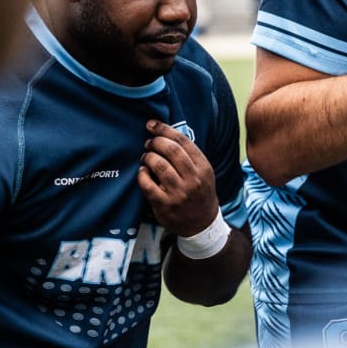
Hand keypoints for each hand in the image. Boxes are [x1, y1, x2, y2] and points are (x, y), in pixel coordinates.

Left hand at [139, 120, 218, 235]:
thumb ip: (189, 156)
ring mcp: (179, 193)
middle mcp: (193, 179)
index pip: (183, 141)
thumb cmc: (199, 192)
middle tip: (149, 143)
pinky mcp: (165, 205)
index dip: (165, 129)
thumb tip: (165, 134)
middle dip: (155, 142)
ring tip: (146, 157)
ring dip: (148, 157)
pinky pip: (148, 185)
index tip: (152, 124)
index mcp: (203, 167)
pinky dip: (142, 175)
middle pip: (171, 150)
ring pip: (159, 166)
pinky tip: (143, 172)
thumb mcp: (203, 172)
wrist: (202, 223)